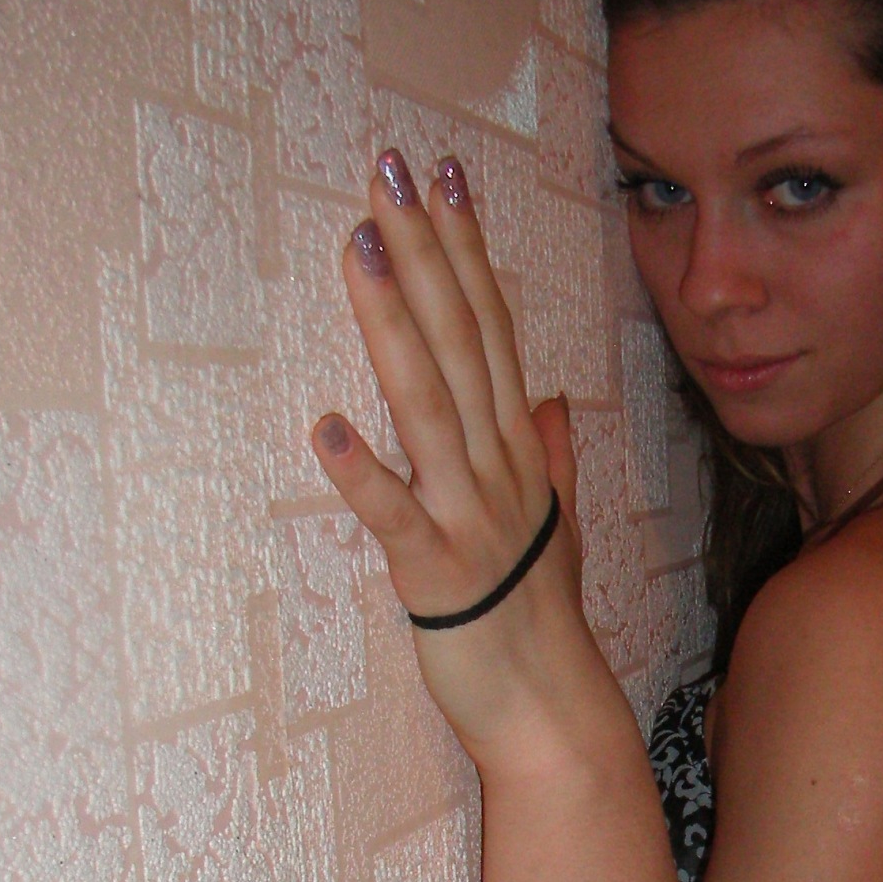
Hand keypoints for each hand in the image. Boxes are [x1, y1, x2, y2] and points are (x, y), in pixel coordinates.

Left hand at [313, 149, 598, 763]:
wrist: (550, 710)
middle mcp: (500, 466)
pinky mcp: (435, 573)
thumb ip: (552, 456)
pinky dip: (363, 472)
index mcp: (519, 448)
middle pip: (462, 341)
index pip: (494, 327)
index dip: (467, 248)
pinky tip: (324, 424)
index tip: (443, 176)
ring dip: (394, 325)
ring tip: (359, 251)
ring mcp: (472, 516)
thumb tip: (558, 398)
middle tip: (390, 171)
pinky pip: (396, 517)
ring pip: (430, 405)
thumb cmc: (539, 618)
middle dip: (427, 252)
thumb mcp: (555, 526)